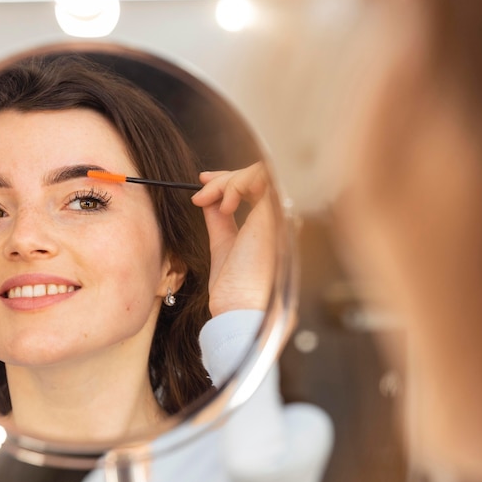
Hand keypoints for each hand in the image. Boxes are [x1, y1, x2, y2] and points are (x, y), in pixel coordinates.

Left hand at [191, 162, 278, 316]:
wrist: (239, 309)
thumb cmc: (234, 290)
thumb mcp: (223, 245)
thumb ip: (219, 221)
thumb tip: (209, 199)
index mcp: (273, 228)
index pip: (259, 189)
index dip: (230, 182)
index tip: (203, 187)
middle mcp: (281, 219)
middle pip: (260, 177)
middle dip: (224, 178)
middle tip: (200, 190)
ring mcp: (281, 214)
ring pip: (260, 172)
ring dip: (227, 180)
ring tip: (206, 200)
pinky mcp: (275, 213)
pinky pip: (260, 177)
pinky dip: (235, 183)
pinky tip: (223, 207)